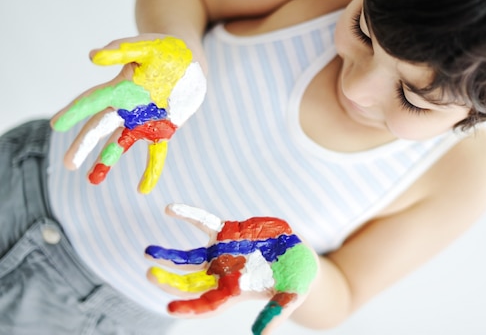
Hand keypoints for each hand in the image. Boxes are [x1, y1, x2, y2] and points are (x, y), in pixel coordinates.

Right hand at [51, 35, 205, 193]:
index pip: (92, 100)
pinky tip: (144, 189)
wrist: (190, 62)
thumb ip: (122, 49)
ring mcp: (144, 121)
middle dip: (84, 144)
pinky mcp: (163, 129)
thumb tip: (92, 56)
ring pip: (121, 143)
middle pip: (100, 127)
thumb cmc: (165, 50)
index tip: (57, 124)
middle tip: (68, 163)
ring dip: (107, 160)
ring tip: (92, 180)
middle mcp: (128, 107)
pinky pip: (156, 153)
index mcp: (121, 87)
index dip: (75, 111)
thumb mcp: (147, 45)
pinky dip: (151, 170)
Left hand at [145, 203, 318, 334]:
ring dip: (169, 256)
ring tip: (148, 252)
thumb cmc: (296, 281)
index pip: (207, 305)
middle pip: (189, 282)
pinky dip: (188, 215)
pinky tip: (170, 209)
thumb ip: (275, 313)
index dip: (188, 308)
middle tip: (149, 275)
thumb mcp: (290, 298)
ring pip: (190, 257)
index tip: (169, 309)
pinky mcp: (230, 231)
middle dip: (169, 281)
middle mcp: (224, 274)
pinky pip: (204, 222)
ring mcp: (224, 253)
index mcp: (235, 292)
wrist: (301, 256)